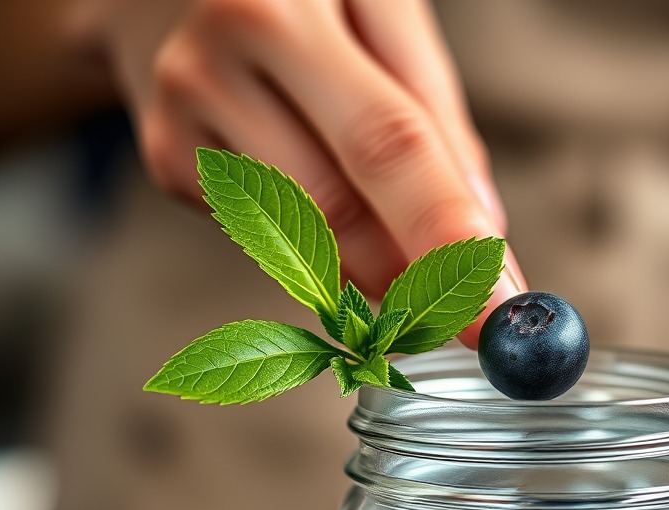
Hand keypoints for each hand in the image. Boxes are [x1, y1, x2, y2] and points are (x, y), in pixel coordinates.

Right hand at [72, 0, 524, 342]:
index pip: (389, 143)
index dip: (448, 234)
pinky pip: (270, 232)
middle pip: (338, 208)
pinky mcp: (170, 156)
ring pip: (304, 239)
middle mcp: (225, 50)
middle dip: (413, 278)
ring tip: (408, 271)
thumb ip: (434, 115)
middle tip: (465, 318)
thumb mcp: (381, 9)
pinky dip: (319, 244)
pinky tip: (327, 208)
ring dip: (372, 274)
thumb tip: (483, 231)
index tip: (498, 309)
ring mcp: (184, 109)